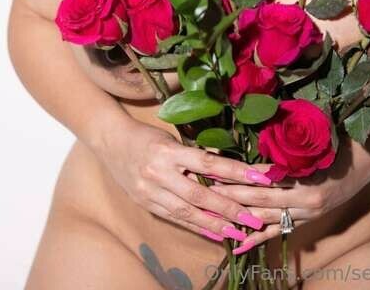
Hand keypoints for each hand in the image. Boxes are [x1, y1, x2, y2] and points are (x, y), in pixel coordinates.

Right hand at [94, 114, 276, 243]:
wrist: (110, 140)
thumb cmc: (146, 134)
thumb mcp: (172, 138)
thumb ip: (195, 154)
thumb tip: (226, 168)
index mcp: (170, 151)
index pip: (209, 163)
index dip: (236, 172)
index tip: (260, 178)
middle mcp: (160, 173)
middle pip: (200, 195)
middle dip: (229, 209)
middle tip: (254, 218)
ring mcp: (151, 191)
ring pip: (188, 212)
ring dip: (215, 225)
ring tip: (238, 233)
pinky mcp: (146, 203)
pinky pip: (174, 218)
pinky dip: (196, 227)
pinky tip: (214, 234)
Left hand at [201, 142, 369, 251]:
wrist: (365, 159)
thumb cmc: (338, 141)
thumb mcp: (313, 138)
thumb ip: (285, 145)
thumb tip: (255, 139)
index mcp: (306, 174)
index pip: (263, 177)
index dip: (238, 176)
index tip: (214, 171)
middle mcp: (306, 197)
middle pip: (261, 198)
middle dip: (231, 196)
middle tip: (206, 192)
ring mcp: (307, 211)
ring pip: (266, 217)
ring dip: (239, 215)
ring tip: (214, 213)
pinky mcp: (307, 218)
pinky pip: (278, 230)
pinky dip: (257, 238)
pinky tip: (237, 245)